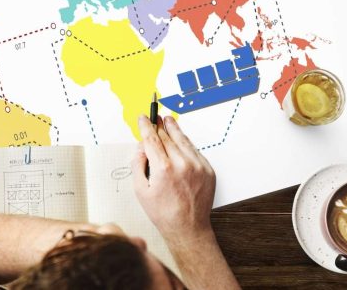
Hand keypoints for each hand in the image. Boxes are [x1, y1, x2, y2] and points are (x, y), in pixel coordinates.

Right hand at [131, 115, 215, 243]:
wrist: (188, 227)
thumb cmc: (163, 212)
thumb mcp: (140, 190)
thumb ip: (138, 165)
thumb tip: (141, 147)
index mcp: (163, 168)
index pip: (152, 139)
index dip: (146, 126)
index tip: (143, 118)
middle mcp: (182, 164)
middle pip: (167, 136)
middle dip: (159, 126)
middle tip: (154, 117)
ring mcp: (198, 166)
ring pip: (183, 140)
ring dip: (174, 129)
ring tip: (168, 120)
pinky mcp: (208, 169)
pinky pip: (194, 151)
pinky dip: (186, 144)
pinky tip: (180, 141)